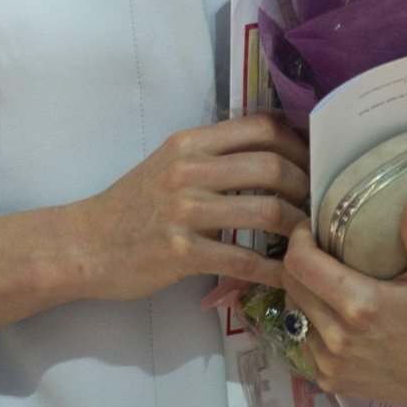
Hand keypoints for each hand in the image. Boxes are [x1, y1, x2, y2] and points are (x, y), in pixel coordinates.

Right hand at [72, 114, 309, 302]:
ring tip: (313, 240)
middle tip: (322, 206)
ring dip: (299, 229)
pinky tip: (290, 278)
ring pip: (265, 211)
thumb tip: (272, 154)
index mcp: (191, 143)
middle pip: (272, 166)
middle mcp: (189, 169)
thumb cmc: (132, 206)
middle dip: (307, 187)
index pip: (262, 128)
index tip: (316, 164)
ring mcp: (184, 211)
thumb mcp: (170, 164)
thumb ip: (214, 156)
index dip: (299, 145)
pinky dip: (274, 270)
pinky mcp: (180, 253)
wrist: (85, 244)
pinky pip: (243, 260)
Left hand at [281, 193, 406, 406]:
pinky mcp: (332, 382)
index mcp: (362, 305)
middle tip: (318, 249)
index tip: (310, 228)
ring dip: (304, 293)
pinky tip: (333, 314)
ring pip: (293, 315)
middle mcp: (339, 338)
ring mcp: (332, 364)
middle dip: (299, 261)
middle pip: (291, 286)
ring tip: (326, 280)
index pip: (300, 264)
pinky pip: (303, 343)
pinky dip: (311, 324)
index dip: (298, 239)